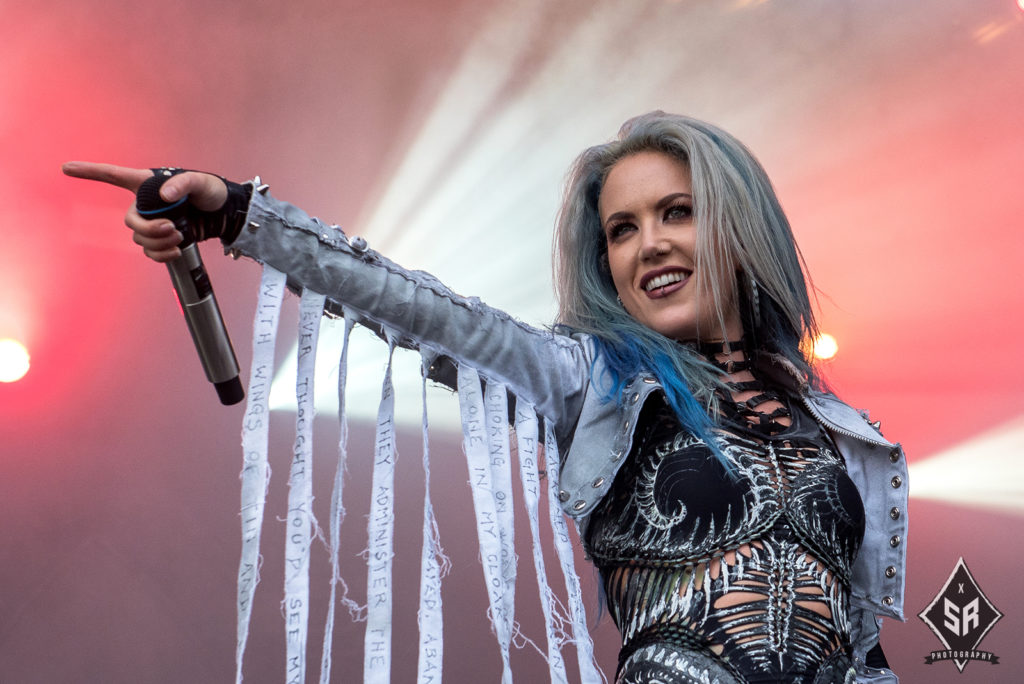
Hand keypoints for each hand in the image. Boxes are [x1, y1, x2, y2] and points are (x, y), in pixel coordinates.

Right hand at [62, 162, 228, 261]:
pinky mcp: (163, 239)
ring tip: (180, 237)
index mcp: (148, 184)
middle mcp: (147, 204)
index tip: (66, 168)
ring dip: (159, 243)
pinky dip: (161, 255)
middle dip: (149, 230)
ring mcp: (154, 223)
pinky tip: (175, 251)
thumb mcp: (201, 182)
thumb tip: (164, 196)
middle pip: (130, 222)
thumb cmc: (212, 192)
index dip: (91, 172)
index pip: (114, 176)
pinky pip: (151, 252)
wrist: (225, 214)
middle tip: (172, 229)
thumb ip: (182, 184)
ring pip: (140, 240)